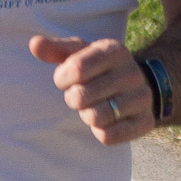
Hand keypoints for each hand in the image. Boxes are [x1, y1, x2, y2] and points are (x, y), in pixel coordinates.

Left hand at [29, 35, 154, 144]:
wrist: (136, 84)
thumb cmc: (97, 67)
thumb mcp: (79, 53)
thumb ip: (55, 48)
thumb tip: (34, 44)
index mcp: (114, 50)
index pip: (76, 69)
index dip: (62, 79)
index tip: (65, 79)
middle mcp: (132, 72)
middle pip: (81, 97)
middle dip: (72, 99)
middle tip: (80, 95)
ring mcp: (142, 98)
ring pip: (95, 118)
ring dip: (86, 115)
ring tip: (92, 106)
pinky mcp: (146, 122)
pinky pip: (109, 136)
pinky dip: (99, 131)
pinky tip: (105, 120)